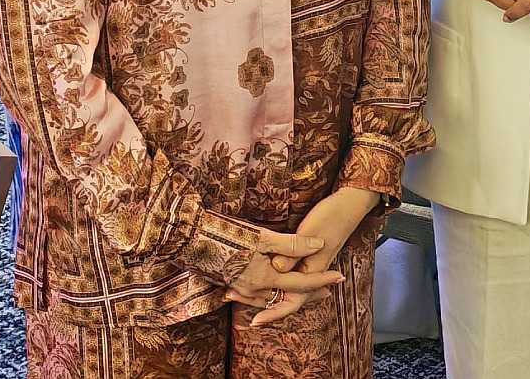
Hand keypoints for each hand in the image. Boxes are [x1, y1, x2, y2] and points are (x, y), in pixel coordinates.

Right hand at [226, 227, 345, 325]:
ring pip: (272, 296)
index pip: (301, 283)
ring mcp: (240, 287)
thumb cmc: (225, 234)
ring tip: (304, 287)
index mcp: (264, 278)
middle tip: (328, 290)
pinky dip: (270, 291)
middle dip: (308, 293)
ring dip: (289, 293)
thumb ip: (291, 244)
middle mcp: (253, 289)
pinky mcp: (231, 281)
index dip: (322, 279)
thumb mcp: (262, 237)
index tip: (340, 277)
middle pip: (287, 296)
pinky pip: (257, 294)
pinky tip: (272, 284)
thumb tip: (319, 245)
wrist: (188, 239)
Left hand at [232, 189, 379, 325]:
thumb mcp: (310, 231)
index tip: (256, 321)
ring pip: (289, 287)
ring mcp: (311, 264)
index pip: (292, 301)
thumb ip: (293, 251)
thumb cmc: (333, 216)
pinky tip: (269, 279)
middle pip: (289, 297)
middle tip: (247, 316)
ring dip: (271, 294)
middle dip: (268, 307)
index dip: (273, 313)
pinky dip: (278, 280)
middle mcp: (312, 271)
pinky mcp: (308, 256)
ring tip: (250, 300)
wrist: (351, 204)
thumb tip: (276, 268)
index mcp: (313, 270)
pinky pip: (292, 275)